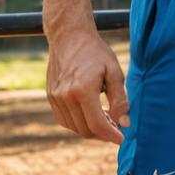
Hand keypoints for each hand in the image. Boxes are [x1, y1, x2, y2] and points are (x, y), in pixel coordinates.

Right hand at [45, 27, 129, 143]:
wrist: (69, 35)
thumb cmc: (95, 51)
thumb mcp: (113, 70)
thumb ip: (119, 98)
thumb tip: (124, 123)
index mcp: (82, 90)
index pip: (97, 124)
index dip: (110, 135)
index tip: (121, 139)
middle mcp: (65, 97)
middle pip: (85, 129)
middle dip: (102, 133)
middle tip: (117, 127)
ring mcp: (55, 98)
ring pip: (74, 127)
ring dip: (90, 129)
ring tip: (106, 119)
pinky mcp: (50, 97)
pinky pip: (64, 119)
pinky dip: (78, 123)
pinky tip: (90, 114)